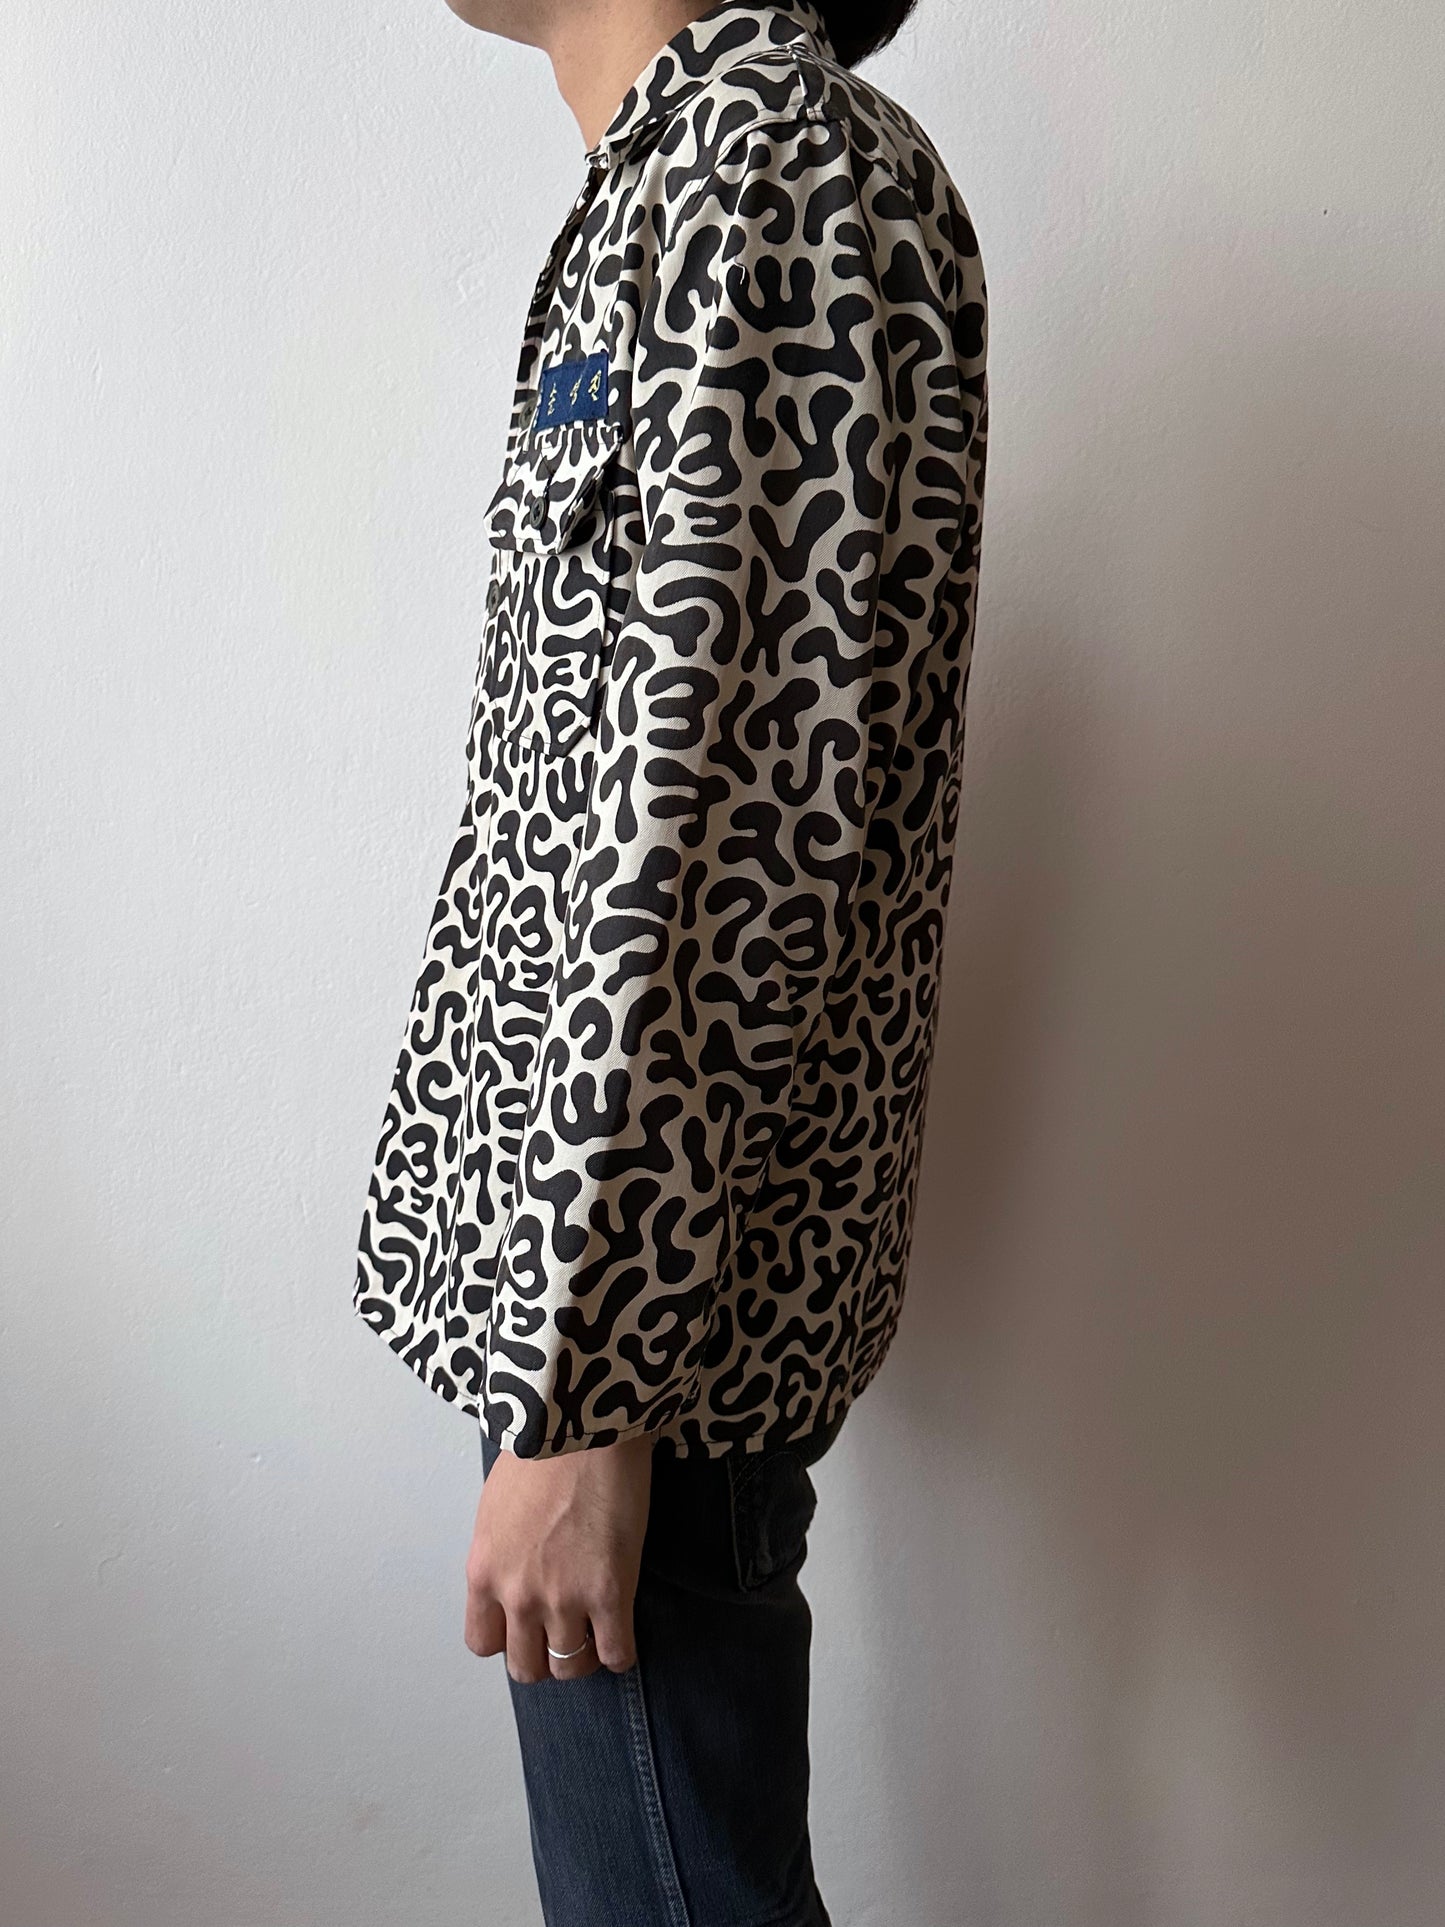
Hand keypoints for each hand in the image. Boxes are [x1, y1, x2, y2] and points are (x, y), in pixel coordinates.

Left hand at [464, 1433, 654, 1682]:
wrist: (584, 1427)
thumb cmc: (541, 1452)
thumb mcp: (496, 1507)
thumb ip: (500, 1552)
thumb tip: (515, 1571)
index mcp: (484, 1572)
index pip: (482, 1643)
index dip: (507, 1640)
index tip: (526, 1627)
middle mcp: (517, 1595)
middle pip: (525, 1666)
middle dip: (544, 1656)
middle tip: (563, 1634)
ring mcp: (564, 1600)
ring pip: (569, 1667)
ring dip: (583, 1655)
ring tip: (596, 1633)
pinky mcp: (610, 1594)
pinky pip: (617, 1655)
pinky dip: (620, 1653)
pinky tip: (623, 1634)